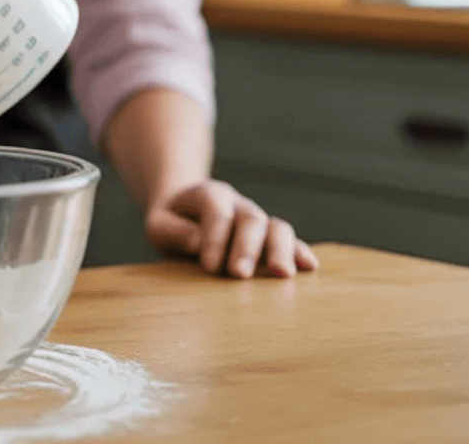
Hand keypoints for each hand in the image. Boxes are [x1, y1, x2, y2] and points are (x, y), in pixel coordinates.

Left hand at [146, 180, 319, 278]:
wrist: (186, 213)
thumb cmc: (172, 223)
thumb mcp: (158, 224)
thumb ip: (173, 231)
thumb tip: (196, 243)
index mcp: (209, 195)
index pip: (217, 211)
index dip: (214, 237)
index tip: (208, 266)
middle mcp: (238, 205)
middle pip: (251, 219)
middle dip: (246, 247)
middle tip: (239, 274)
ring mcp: (257, 221)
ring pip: (277, 227)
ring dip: (281, 250)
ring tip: (282, 274)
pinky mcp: (269, 239)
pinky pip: (290, 241)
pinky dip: (300, 252)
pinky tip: (310, 267)